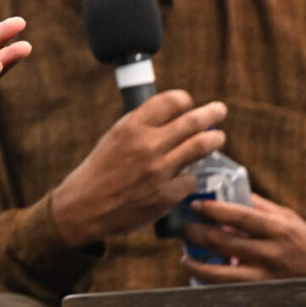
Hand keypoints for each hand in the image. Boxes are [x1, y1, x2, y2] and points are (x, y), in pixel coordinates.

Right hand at [47, 90, 226, 247]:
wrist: (86, 205)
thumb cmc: (100, 169)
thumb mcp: (115, 137)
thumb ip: (141, 127)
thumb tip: (173, 117)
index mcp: (132, 126)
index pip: (170, 101)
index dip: (184, 100)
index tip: (189, 103)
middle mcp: (148, 145)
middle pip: (192, 121)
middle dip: (211, 113)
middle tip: (220, 110)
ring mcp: (159, 171)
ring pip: (200, 147)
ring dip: (214, 139)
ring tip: (218, 137)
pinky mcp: (166, 195)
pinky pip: (190, 179)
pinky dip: (190, 175)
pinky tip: (187, 175)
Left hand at [181, 193, 305, 282]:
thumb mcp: (291, 220)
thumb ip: (262, 207)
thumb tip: (232, 191)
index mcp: (279, 229)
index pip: (241, 217)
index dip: (214, 210)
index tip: (195, 205)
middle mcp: (272, 253)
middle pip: (225, 243)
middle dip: (198, 235)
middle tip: (184, 228)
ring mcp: (266, 277)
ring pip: (222, 273)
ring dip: (198, 265)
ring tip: (185, 257)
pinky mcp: (262, 293)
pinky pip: (230, 289)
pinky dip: (211, 283)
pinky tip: (201, 276)